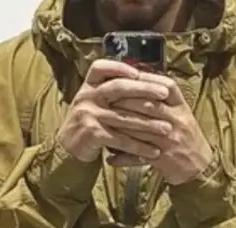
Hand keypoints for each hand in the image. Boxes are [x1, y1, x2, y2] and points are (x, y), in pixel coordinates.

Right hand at [57, 60, 173, 163]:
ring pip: (124, 117)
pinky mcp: (93, 134)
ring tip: (167, 129)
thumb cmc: (90, 122)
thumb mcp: (95, 101)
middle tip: (165, 94)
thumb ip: (111, 91)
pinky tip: (153, 151)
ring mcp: (89, 115)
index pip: (101, 67)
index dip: (120, 67)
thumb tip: (142, 79)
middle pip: (118, 88)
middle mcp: (87, 96)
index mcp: (89, 86)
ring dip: (148, 124)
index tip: (139, 72)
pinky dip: (138, 147)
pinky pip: (121, 140)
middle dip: (144, 90)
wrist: (69, 148)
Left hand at [109, 74, 213, 184]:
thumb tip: (139, 81)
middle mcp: (178, 120)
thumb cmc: (186, 139)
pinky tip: (110, 156)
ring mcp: (171, 139)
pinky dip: (124, 155)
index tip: (126, 75)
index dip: (145, 79)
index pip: (165, 86)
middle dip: (126, 99)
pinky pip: (140, 154)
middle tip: (107, 96)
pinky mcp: (164, 158)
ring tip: (104, 120)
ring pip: (142, 127)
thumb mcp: (181, 115)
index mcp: (182, 107)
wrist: (200, 168)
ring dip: (121, 124)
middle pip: (150, 104)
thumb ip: (163, 100)